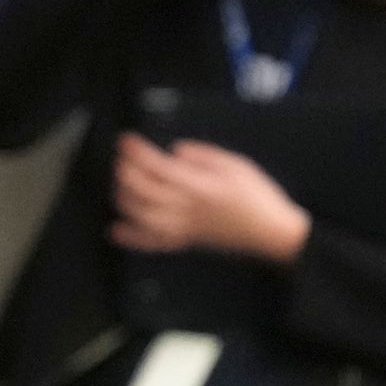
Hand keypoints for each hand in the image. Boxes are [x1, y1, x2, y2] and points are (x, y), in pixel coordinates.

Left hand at [111, 135, 311, 260]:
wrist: (269, 231)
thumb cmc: (257, 197)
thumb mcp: (236, 164)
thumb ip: (204, 155)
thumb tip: (176, 150)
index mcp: (200, 187)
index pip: (159, 167)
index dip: (139, 153)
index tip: (127, 141)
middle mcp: (187, 208)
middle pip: (145, 191)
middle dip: (126, 172)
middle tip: (120, 159)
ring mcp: (183, 227)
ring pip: (142, 215)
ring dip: (124, 199)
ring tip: (118, 183)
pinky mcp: (184, 241)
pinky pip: (152, 243)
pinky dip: (131, 237)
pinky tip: (116, 229)